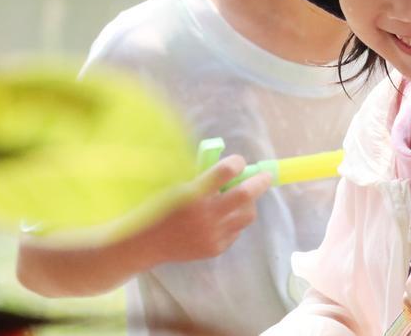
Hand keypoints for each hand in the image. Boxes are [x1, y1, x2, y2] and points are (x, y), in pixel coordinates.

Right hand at [138, 155, 272, 264]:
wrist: (144, 244)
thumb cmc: (159, 208)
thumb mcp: (176, 185)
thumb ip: (204, 178)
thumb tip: (235, 167)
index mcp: (193, 194)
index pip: (227, 171)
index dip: (238, 163)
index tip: (239, 162)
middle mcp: (205, 215)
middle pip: (246, 194)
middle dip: (260, 182)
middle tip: (266, 176)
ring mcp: (212, 235)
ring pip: (248, 214)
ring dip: (248, 203)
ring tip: (240, 198)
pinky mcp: (215, 249)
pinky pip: (236, 231)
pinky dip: (234, 220)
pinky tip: (223, 217)